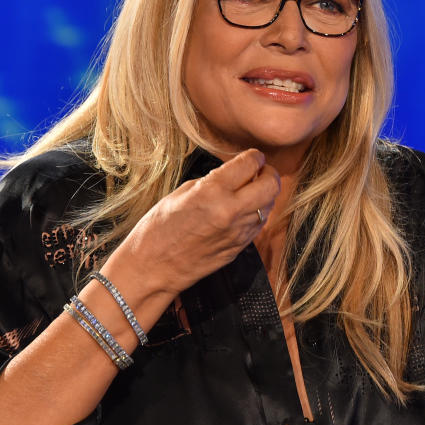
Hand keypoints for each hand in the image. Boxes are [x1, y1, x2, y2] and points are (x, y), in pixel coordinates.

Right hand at [104, 149, 280, 295]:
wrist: (153, 268)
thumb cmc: (158, 229)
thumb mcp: (181, 193)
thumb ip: (212, 181)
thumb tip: (233, 175)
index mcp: (213, 192)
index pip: (249, 164)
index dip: (254, 157)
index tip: (253, 157)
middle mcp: (231, 211)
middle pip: (271, 185)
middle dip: (268, 174)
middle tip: (259, 172)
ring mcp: (238, 232)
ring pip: (269, 205)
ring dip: (264, 195)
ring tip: (249, 192)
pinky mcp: (239, 247)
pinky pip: (259, 224)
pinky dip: (257, 213)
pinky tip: (243, 211)